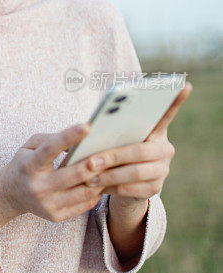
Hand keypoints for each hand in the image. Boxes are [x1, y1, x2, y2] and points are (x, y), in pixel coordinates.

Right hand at [0, 122, 111, 227]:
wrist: (9, 195)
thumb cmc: (25, 164)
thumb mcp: (30, 146)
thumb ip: (51, 139)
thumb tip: (79, 140)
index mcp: (29, 166)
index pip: (50, 149)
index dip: (69, 137)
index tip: (87, 126)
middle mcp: (37, 187)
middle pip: (73, 175)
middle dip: (94, 163)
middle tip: (111, 153)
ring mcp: (47, 204)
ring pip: (83, 192)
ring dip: (100, 179)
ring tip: (109, 168)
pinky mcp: (55, 216)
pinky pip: (84, 205)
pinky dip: (95, 193)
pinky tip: (100, 183)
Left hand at [83, 81, 192, 202]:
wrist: (124, 185)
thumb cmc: (115, 153)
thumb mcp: (114, 140)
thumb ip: (110, 132)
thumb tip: (89, 130)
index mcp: (155, 131)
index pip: (166, 113)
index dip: (176, 100)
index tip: (184, 84)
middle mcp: (164, 149)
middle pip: (141, 151)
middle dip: (113, 157)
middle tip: (90, 162)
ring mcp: (162, 170)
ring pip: (136, 172)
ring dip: (109, 175)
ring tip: (88, 177)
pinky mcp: (155, 188)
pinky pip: (132, 189)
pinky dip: (112, 188)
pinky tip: (96, 187)